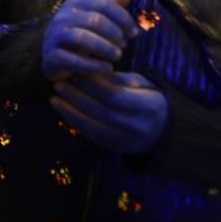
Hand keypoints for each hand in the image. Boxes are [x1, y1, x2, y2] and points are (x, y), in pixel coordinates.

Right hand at [42, 0, 138, 80]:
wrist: (53, 56)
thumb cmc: (79, 34)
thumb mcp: (94, 18)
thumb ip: (110, 6)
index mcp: (74, 4)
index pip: (103, 4)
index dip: (123, 17)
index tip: (134, 33)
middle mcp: (62, 17)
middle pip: (94, 19)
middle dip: (114, 33)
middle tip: (125, 45)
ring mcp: (54, 37)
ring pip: (82, 38)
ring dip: (105, 47)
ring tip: (118, 56)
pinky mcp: (52, 57)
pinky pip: (73, 60)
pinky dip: (93, 65)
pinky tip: (107, 69)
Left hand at [51, 71, 167, 154]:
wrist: (166, 133)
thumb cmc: (151, 100)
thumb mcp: (144, 85)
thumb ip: (120, 80)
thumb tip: (92, 72)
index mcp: (148, 107)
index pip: (113, 95)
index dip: (92, 84)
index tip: (75, 72)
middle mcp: (137, 126)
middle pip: (100, 110)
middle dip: (76, 96)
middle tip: (58, 83)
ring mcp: (127, 140)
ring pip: (93, 126)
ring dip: (70, 111)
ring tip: (54, 97)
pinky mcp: (116, 148)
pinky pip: (92, 136)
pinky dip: (75, 123)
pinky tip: (63, 110)